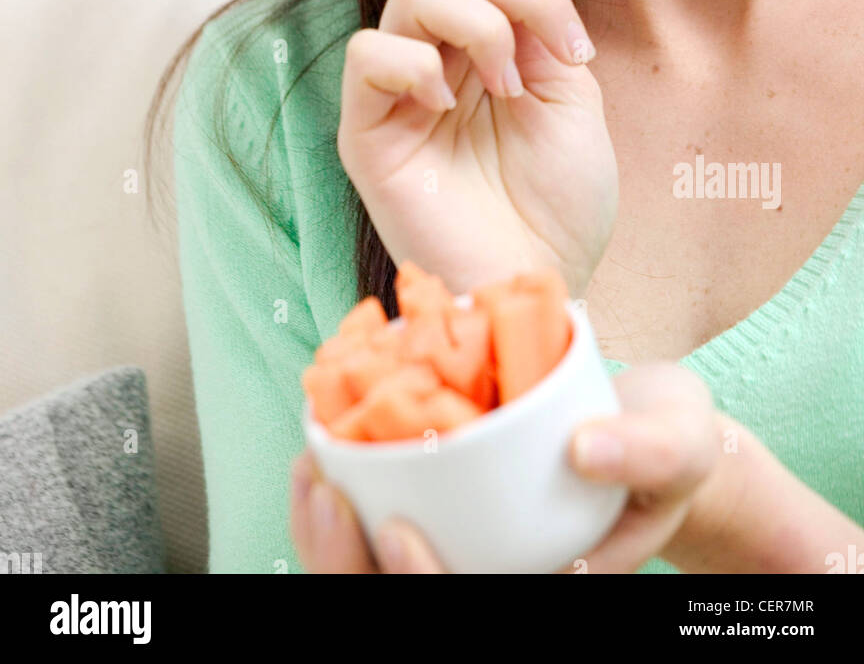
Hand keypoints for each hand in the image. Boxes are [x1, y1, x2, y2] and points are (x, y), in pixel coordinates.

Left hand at [290, 364, 719, 574]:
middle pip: (399, 604)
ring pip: (372, 580)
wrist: (653, 427)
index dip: (423, 588)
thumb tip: (585, 447)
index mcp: (551, 582)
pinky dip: (336, 505)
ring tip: (311, 468)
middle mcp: (498, 575)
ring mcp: (464, 552)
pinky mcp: (441, 517)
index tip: (404, 533)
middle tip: (321, 486)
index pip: (472, 611)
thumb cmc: (671, 441)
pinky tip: (321, 457)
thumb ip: (648, 452)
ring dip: (327, 538)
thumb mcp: (683, 442)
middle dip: (345, 562)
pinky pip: (371, 535)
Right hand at [336, 0, 618, 296]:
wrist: (547, 278)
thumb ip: (535, 5)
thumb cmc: (561, 197)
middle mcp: (432, 45)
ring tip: (510, 90)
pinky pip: (368, 53)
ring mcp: (395, 86)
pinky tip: (449, 107)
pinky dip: (416, 65)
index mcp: (479, 28)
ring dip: (480, 26)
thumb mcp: (570, 82)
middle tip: (541, 36)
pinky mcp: (366, 129)